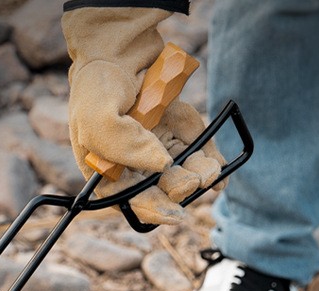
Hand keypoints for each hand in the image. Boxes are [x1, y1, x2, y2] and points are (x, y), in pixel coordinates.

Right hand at [62, 7, 225, 224]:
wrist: (121, 47)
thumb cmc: (98, 86)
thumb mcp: (98, 118)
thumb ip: (124, 147)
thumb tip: (162, 166)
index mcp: (107, 172)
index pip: (129, 201)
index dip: (152, 211)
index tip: (175, 214)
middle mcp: (134, 165)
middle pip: (160, 191)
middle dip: (178, 191)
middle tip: (192, 181)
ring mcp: (159, 149)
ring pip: (183, 175)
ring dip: (199, 178)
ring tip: (208, 170)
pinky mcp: (181, 133)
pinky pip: (200, 154)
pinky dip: (212, 161)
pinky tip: (220, 165)